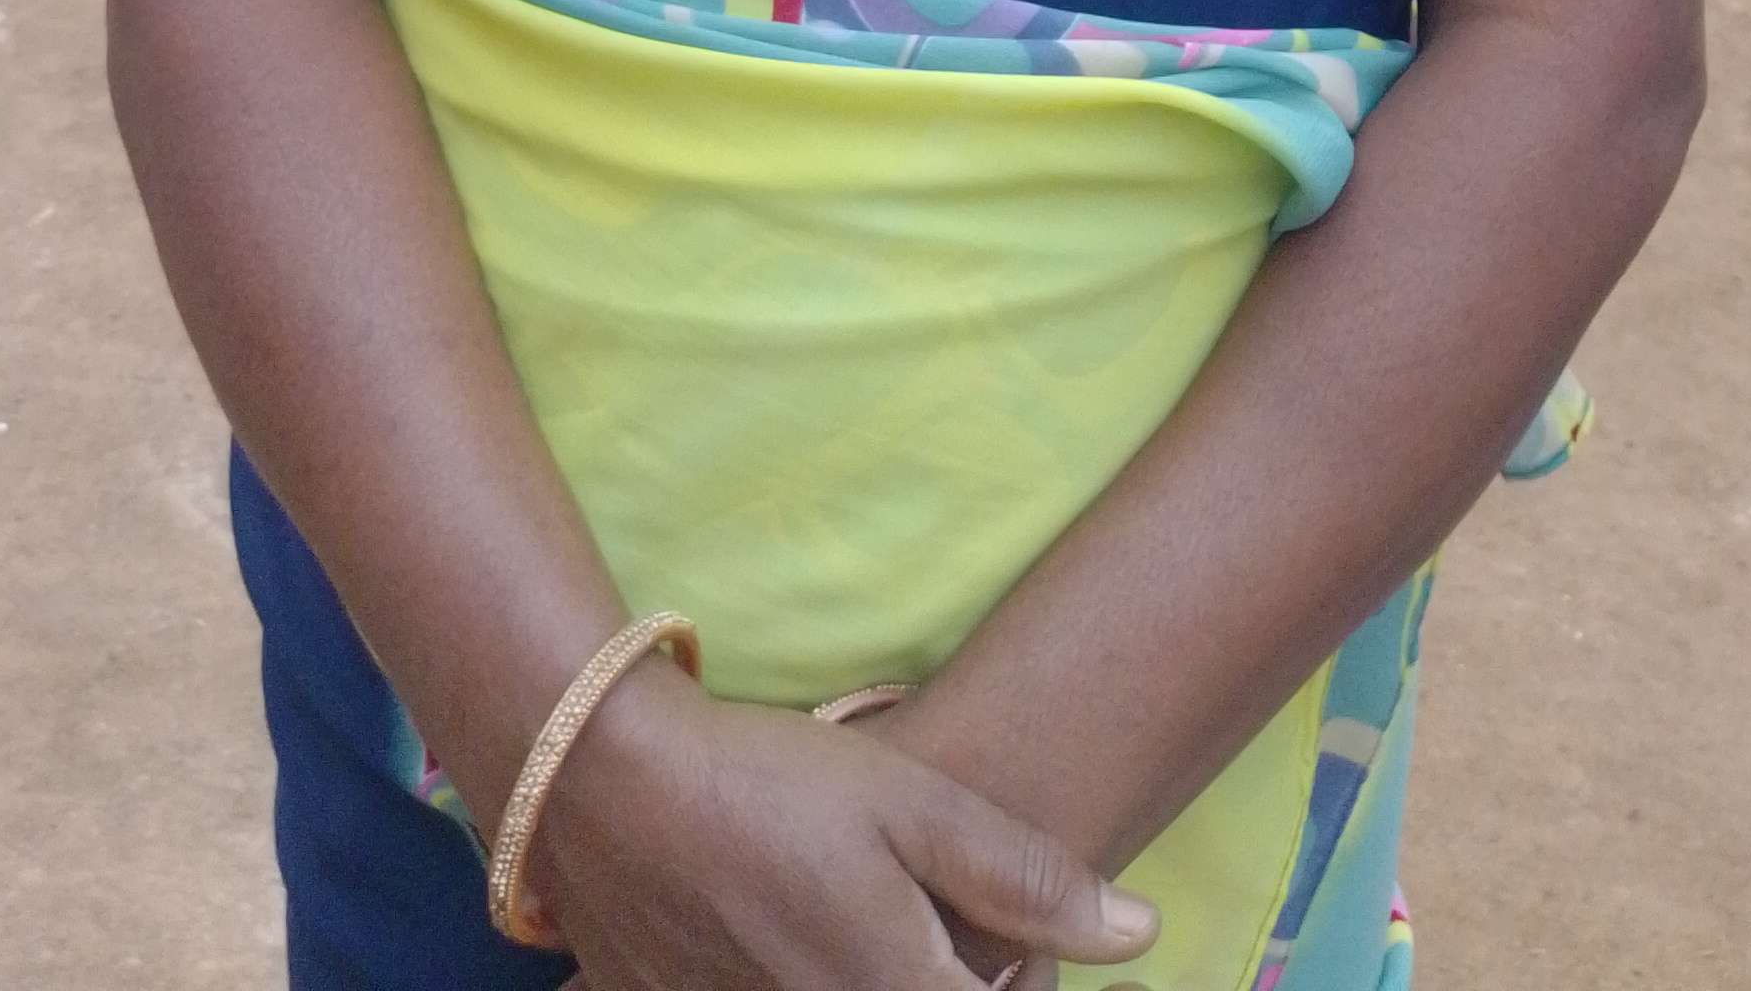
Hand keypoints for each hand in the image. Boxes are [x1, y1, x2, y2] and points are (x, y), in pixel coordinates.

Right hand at [530, 662, 1157, 990]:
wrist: (608, 783)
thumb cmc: (772, 780)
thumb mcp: (911, 803)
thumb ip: (1026, 877)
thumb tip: (1142, 935)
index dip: (1017, 978)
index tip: (1007, 944)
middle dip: (949, 973)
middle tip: (924, 923)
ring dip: (871, 969)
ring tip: (848, 916)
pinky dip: (796, 974)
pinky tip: (784, 928)